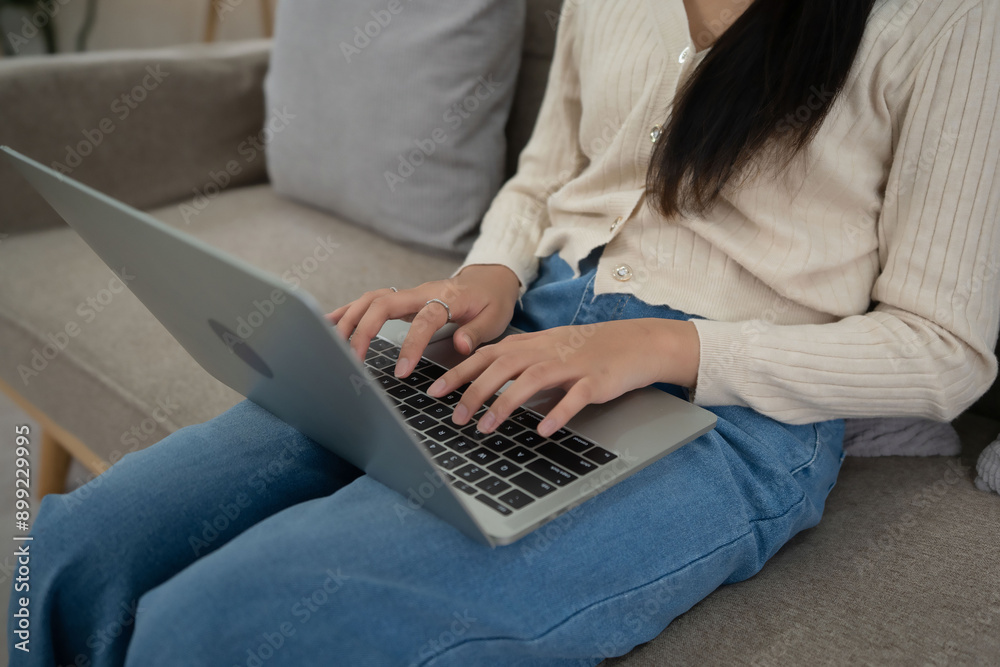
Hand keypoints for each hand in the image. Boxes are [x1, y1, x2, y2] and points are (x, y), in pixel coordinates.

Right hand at [326, 264, 520, 375]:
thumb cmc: (492, 300)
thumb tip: (461, 345)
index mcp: (447, 298)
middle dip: (364, 330)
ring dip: (349, 320)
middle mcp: (421, 292)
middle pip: (384, 303)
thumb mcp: (496, 317)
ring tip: (332, 344)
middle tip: (353, 359)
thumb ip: (477, 332)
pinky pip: (369, 301)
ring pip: (370, 300)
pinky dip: (347, 311)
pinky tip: (328, 323)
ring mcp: (408, 294)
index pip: (425, 319)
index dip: (411, 343)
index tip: (402, 370)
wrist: (489, 278)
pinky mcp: (400, 299)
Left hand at [426, 319, 700, 436]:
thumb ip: (517, 366)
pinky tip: (543, 430)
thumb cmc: (587, 352)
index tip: (434, 391)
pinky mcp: (596, 380)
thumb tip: (483, 389)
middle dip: (474, 391)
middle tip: (455, 418)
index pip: (487, 355)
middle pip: (502, 367)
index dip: (458, 372)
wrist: (636, 343)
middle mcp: (547, 350)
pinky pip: (575, 397)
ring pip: (532, 380)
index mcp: (531, 344)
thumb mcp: (547, 353)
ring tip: (486, 427)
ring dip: (505, 404)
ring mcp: (572, 364)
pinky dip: (558, 412)